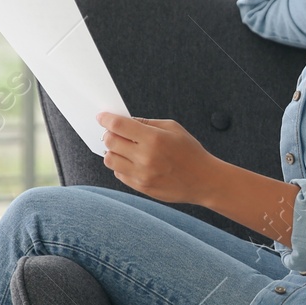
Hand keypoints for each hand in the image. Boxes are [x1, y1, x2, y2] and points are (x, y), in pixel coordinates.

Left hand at [97, 111, 217, 204]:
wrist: (204, 180)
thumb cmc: (190, 152)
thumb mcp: (173, 128)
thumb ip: (147, 123)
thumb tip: (124, 120)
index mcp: (154, 139)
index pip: (119, 125)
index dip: (106, 119)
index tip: (101, 117)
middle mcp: (145, 157)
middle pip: (110, 142)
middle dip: (108, 134)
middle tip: (114, 132)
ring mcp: (142, 175)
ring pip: (110, 160)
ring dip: (113, 151)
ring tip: (123, 148)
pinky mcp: (141, 187)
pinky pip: (119, 174)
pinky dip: (121, 166)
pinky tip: (132, 162)